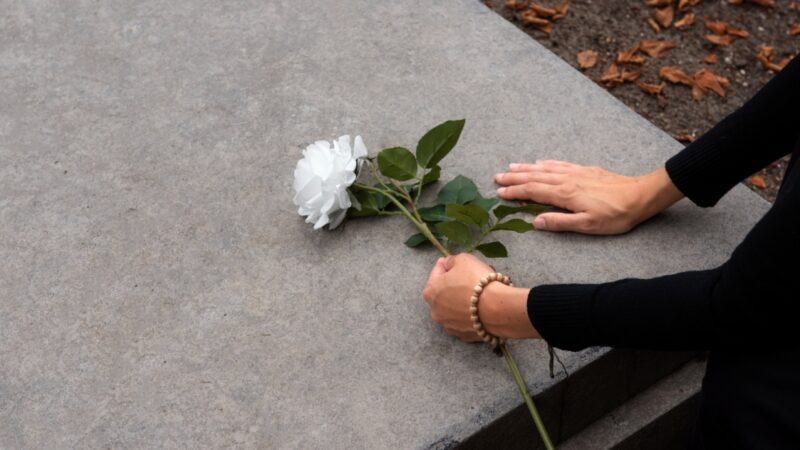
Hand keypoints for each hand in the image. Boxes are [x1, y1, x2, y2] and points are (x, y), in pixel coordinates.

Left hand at [422, 254, 537, 340]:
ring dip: (462, 300)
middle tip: (470, 277)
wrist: (497, 309)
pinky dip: (471, 315)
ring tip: (479, 293)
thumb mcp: (463, 259)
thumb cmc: (477, 281)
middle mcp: (435, 311)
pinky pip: (465, 321)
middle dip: (455, 284)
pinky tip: (481, 308)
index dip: (446, 265)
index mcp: (430, 292)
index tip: (454, 262)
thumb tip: (449, 265)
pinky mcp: (464, 336)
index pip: (436, 272)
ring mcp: (449, 326)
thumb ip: (452, 261)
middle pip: (445, 293)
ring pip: (454, 309)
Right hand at [494, 161, 683, 234]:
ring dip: (526, 168)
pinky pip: (560, 164)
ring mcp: (576, 173)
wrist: (640, 196)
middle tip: (497, 178)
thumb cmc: (616, 215)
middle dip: (515, 178)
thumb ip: (560, 222)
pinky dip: (546, 163)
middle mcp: (567, 180)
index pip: (533, 191)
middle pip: (535, 177)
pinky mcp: (585, 170)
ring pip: (545, 168)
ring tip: (511, 167)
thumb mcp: (588, 225)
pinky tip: (540, 162)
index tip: (499, 192)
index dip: (515, 192)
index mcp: (565, 194)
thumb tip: (535, 221)